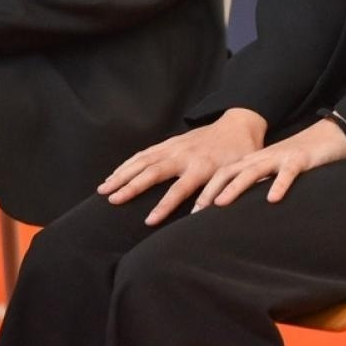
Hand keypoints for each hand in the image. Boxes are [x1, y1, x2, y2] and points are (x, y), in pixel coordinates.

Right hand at [99, 108, 267, 224]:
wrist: (240, 124)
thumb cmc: (241, 154)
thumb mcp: (240, 173)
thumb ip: (227, 191)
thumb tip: (212, 217)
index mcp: (204, 166)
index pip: (180, 189)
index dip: (165, 206)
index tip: (148, 221)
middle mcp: (185, 155)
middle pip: (154, 172)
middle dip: (132, 187)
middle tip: (112, 200)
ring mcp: (175, 147)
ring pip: (144, 160)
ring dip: (123, 174)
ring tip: (103, 189)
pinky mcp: (170, 142)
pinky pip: (145, 153)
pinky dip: (128, 164)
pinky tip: (114, 175)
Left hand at [196, 117, 345, 209]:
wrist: (331, 135)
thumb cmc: (301, 158)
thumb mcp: (276, 170)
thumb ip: (259, 183)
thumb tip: (240, 208)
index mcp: (255, 161)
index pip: (224, 174)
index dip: (206, 190)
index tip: (191, 212)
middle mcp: (263, 158)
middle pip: (231, 171)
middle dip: (211, 190)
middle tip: (195, 212)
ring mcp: (281, 157)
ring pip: (253, 170)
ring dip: (236, 187)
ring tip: (221, 204)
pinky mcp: (301, 159)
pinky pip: (288, 172)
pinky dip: (279, 184)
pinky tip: (273, 199)